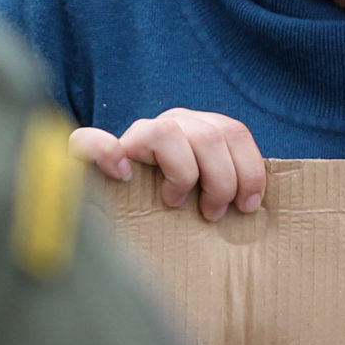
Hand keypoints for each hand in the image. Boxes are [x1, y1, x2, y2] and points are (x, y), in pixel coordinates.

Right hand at [69, 111, 266, 220]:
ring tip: (175, 201)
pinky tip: (122, 175)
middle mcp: (169, 125)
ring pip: (167, 133)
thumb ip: (229, 188)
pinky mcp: (92, 152)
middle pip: (209, 135)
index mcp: (199, 130)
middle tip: (212, 212)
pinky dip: (106, 152)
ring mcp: (134, 135)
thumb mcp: (210, 198)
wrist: (118, 219)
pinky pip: (91, 140)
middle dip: (221, 180)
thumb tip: (254, 206)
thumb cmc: (177, 215)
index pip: (234, 131)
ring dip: (181, 173)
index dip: (249, 169)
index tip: (247, 205)